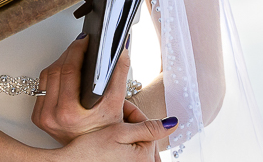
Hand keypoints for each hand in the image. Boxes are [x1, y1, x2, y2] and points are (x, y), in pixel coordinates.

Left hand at [32, 35, 134, 142]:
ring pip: (47, 76)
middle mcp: (52, 116)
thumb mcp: (117, 103)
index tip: (85, 41)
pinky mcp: (38, 117)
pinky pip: (42, 87)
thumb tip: (121, 50)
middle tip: (82, 45)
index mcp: (69, 113)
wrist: (94, 150)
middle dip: (69, 53)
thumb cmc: (105, 131)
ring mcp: (43, 117)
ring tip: (75, 56)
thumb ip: (119, 74)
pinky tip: (65, 72)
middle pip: (56, 70)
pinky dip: (53, 75)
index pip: (68, 70)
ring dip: (60, 62)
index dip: (77, 51)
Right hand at [51, 112, 177, 161]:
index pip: (147, 125)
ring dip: (127, 133)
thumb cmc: (89, 152)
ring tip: (109, 129)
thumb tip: (173, 123)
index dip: (131, 111)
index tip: (117, 106)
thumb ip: (148, 127)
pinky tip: (110, 142)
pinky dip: (125, 145)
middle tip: (112, 117)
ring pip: (138, 144)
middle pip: (144, 135)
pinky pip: (133, 155)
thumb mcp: (119, 133)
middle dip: (130, 123)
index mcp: (145, 156)